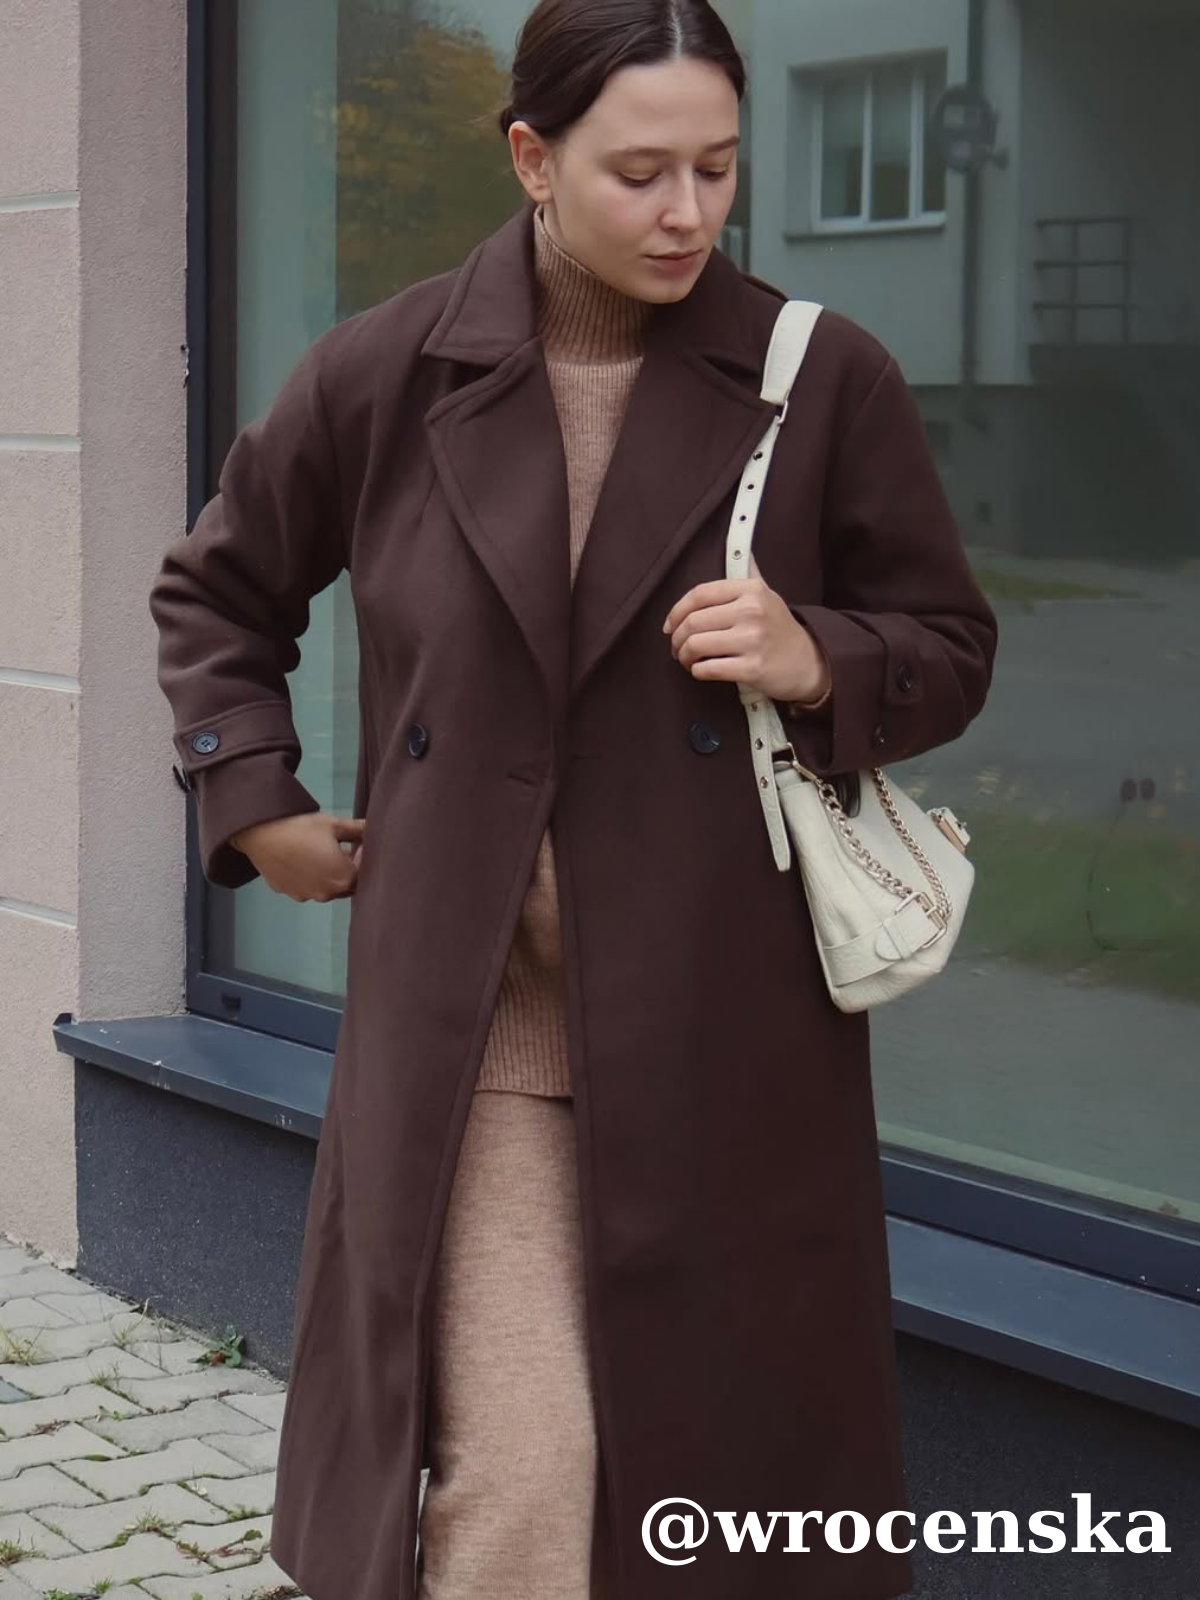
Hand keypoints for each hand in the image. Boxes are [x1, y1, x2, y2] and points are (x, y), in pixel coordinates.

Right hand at [228, 812, 365, 902]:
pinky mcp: (288, 893)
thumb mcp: (334, 824)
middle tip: (343, 847)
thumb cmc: (301, 827)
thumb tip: (373, 827)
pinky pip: (305, 886)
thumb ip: (358, 830)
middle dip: (348, 868)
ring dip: (328, 874)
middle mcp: (326, 893)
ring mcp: (305, 896)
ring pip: (325, 888)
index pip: (364, 874)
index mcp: (343, 878)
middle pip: (346, 884)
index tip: (359, 843)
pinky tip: (302, 858)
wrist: (260, 833)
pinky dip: (309, 877)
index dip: (363, 858)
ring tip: (321, 853)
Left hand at [661, 554, 831, 703]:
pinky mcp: (752, 668)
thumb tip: (740, 543)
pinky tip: (701, 670)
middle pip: (693, 622)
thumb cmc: (779, 628)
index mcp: (751, 590)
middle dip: (677, 639)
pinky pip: (708, 669)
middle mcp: (751, 611)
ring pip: (696, 646)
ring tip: (686, 659)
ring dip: (683, 656)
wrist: (808, 662)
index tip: (669, 625)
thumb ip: (748, 571)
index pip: (700, 594)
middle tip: (676, 648)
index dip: (676, 611)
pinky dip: (697, 671)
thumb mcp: (767, 594)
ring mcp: (752, 640)